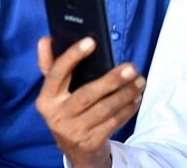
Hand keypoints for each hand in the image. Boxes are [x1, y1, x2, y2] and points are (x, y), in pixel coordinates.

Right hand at [35, 37, 145, 167]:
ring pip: (104, 109)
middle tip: (131, 67)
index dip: (72, 56)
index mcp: (46, 98)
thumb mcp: (56, 91)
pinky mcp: (90, 142)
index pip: (56, 73)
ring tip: (140, 81)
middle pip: (87, 94)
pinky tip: (136, 98)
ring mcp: (73, 131)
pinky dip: (128, 109)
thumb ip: (51, 64)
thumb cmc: (68, 108)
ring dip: (125, 94)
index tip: (91, 41)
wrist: (75, 148)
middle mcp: (56, 116)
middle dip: (111, 80)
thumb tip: (46, 39)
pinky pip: (113, 123)